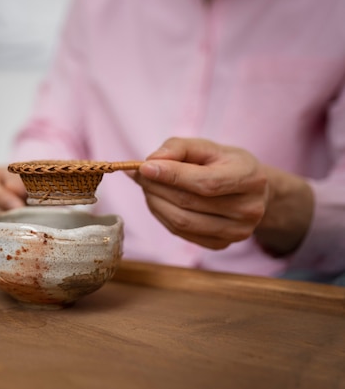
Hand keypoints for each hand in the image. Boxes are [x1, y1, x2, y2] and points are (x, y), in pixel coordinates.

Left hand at [133, 137, 269, 249]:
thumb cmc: (224, 163)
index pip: (205, 183)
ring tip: (148, 187)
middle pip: (189, 203)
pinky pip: (181, 233)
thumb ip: (178, 148)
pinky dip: (163, 216)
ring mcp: (237, 231)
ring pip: (181, 221)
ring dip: (156, 202)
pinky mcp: (223, 245)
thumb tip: (150, 162)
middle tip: (140, 174)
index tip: (144, 168)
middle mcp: (249, 209)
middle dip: (157, 187)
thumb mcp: (206, 147)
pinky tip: (159, 201)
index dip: (172, 176)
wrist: (251, 190)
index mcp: (250, 178)